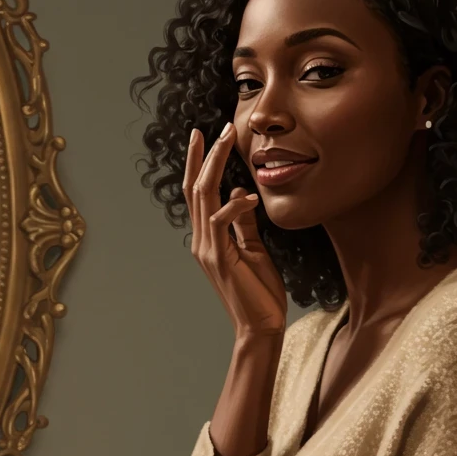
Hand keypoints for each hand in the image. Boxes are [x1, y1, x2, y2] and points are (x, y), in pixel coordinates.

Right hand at [186, 123, 287, 338]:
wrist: (260, 326)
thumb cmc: (259, 293)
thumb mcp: (253, 251)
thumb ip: (243, 225)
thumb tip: (241, 195)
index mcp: (208, 238)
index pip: (199, 193)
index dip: (200, 164)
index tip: (206, 137)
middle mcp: (201, 241)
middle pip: (196, 189)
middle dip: (204, 156)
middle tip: (214, 129)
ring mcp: (208, 250)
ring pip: (204, 198)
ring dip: (215, 167)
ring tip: (227, 142)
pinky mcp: (220, 259)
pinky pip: (220, 223)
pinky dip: (235, 207)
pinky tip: (251, 197)